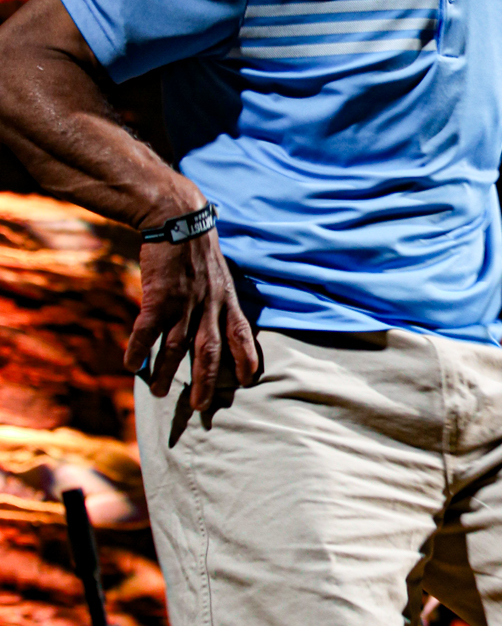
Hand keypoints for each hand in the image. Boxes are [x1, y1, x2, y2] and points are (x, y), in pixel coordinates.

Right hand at [124, 227, 258, 408]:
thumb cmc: (197, 248)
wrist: (177, 218)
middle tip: (200, 407)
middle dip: (205, 381)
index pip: (241, 334)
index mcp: (226, 300)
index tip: (246, 379)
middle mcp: (209, 305)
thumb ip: (219, 300)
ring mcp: (185, 302)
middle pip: (209, 351)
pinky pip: (148, 330)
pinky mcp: (159, 296)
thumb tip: (216, 321)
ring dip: (166, 372)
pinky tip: (130, 366)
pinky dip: (139, 349)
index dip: (245, 357)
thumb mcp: (220, 274)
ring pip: (176, 346)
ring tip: (159, 392)